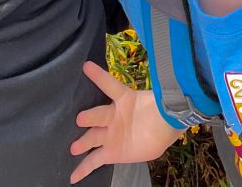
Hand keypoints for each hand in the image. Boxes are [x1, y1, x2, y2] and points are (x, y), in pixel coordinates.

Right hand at [70, 62, 184, 182]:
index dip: (100, 76)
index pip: (110, 85)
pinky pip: (94, 160)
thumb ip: (154, 89)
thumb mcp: (158, 98)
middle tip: (81, 118)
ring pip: (93, 137)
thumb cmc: (159, 108)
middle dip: (90, 116)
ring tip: (74, 147)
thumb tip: (169, 70)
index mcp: (123, 99)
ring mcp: (109, 135)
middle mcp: (112, 116)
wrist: (164, 128)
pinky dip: (83, 169)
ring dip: (83, 142)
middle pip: (99, 115)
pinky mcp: (111, 152)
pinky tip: (72, 177)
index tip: (86, 66)